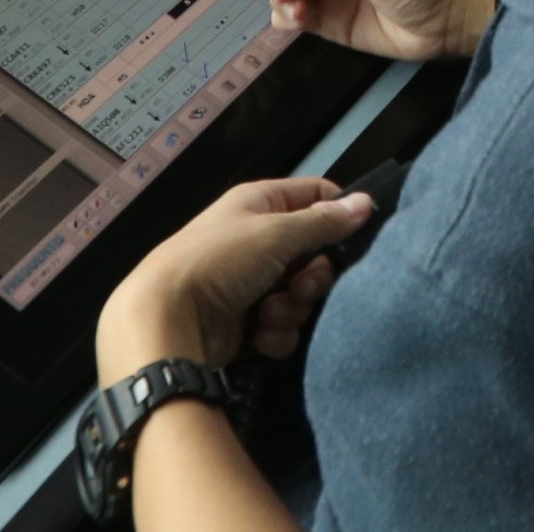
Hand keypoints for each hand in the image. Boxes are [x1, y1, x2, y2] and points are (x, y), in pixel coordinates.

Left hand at [97, 177, 375, 378]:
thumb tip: (366, 202)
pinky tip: (259, 336)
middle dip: (313, 277)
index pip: (314, 197)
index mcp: (259, 204)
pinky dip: (276, 332)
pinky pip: (283, 324)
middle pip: (313, 253)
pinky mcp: (246, 322)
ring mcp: (250, 283)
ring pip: (300, 293)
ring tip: (269, 314)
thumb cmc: (219, 263)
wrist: (167, 322)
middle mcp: (256, 240)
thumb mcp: (275, 234)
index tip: (354, 237)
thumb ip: (323, 223)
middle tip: (300, 287)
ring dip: (293, 308)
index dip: (337, 215)